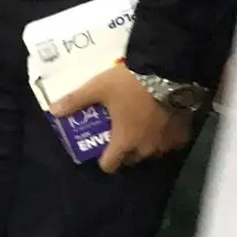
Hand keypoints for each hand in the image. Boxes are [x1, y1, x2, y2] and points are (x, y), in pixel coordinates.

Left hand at [48, 65, 194, 174]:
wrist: (168, 72)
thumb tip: (52, 111)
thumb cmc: (129, 84)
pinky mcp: (184, 132)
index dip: (104, 160)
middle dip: (124, 151)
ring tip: (140, 127)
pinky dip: (165, 136)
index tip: (101, 151)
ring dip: (146, 144)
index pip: (111, 164)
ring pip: (153, 151)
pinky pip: (172, 141)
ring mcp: (167, 142)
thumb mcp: (97, 88)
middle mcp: (147, 148)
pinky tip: (161, 122)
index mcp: (124, 141)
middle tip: (119, 134)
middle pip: (132, 159)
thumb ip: (76, 101)